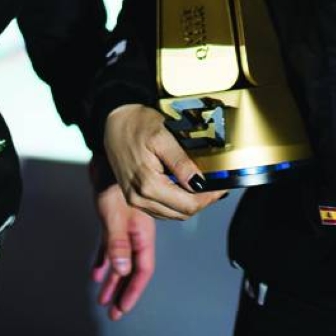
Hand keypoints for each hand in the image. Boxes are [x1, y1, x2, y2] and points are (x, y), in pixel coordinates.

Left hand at [91, 175, 155, 320]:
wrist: (106, 155)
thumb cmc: (112, 181)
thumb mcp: (113, 214)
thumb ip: (118, 242)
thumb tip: (122, 271)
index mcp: (142, 233)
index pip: (142, 269)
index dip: (134, 291)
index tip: (122, 308)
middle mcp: (135, 232)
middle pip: (132, 269)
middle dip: (123, 291)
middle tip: (114, 313)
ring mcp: (124, 227)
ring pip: (120, 260)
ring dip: (113, 279)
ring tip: (103, 299)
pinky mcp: (113, 220)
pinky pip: (110, 246)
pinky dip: (104, 260)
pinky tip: (96, 272)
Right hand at [104, 103, 228, 219]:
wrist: (113, 121)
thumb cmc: (137, 124)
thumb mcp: (163, 136)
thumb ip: (181, 162)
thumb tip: (200, 183)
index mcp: (147, 185)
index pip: (188, 205)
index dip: (209, 198)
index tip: (222, 186)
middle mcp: (139, 198)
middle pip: (181, 213)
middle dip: (202, 201)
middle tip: (217, 186)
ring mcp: (135, 200)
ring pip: (172, 214)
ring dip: (190, 204)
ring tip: (204, 187)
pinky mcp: (134, 197)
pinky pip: (161, 209)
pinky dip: (176, 203)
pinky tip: (185, 188)